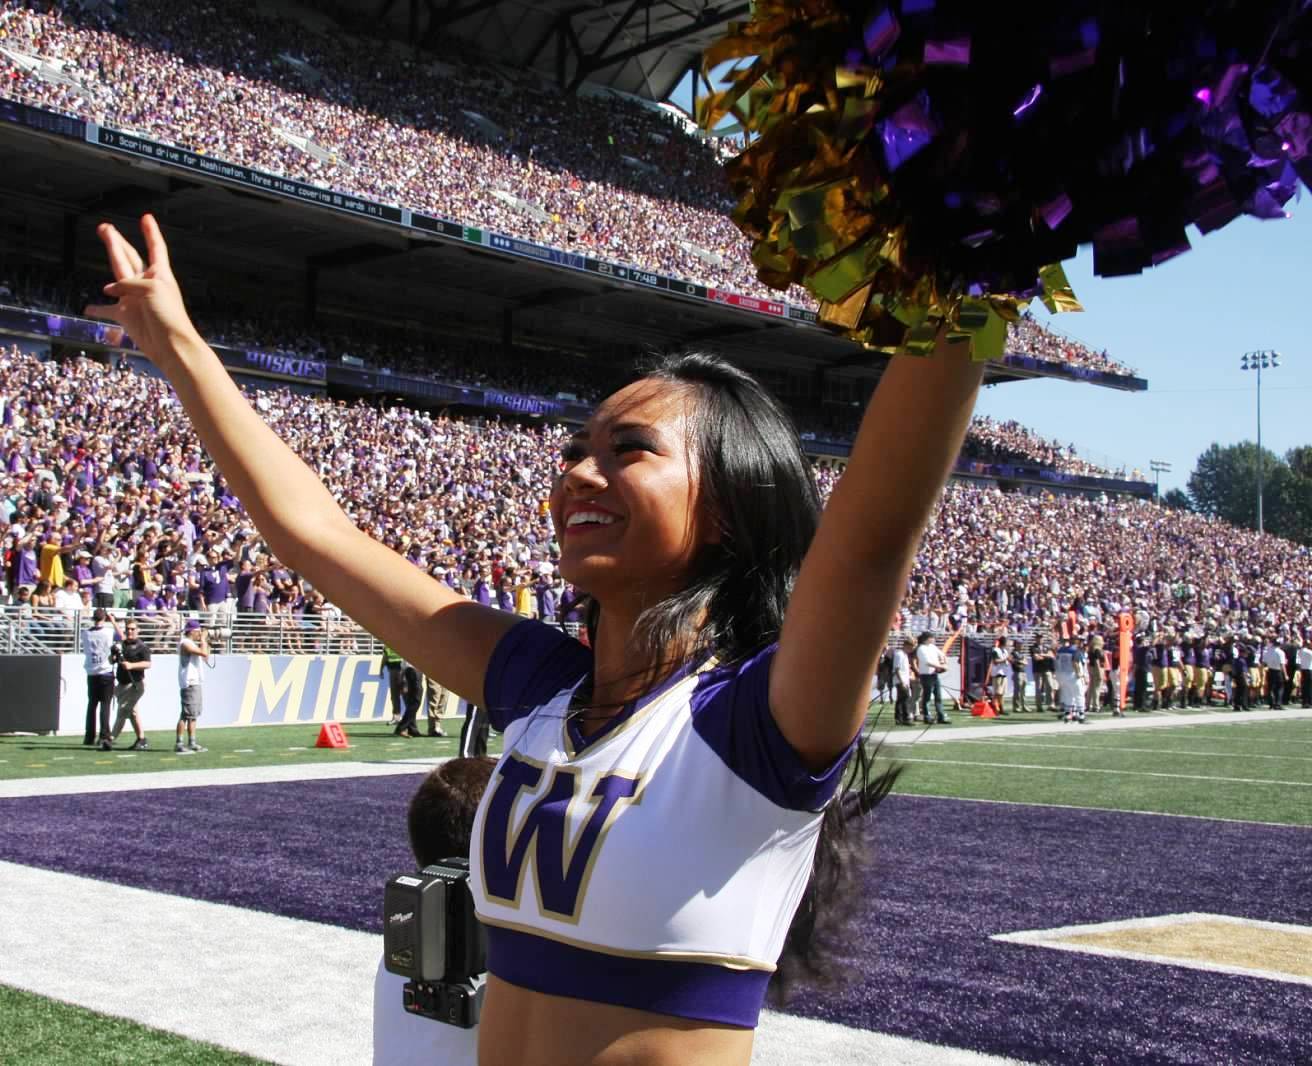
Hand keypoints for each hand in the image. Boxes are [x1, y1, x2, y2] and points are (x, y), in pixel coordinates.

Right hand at [85, 215, 201, 365]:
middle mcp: (146, 283)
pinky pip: (108, 310)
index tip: (146, 217)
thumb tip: (109, 291)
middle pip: (129, 256)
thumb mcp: (152, 290)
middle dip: (118, 241)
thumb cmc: (169, 316)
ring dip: (111, 254)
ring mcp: (135, 298)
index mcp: (159, 274)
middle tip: (105, 227)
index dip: (151, 233)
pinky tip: (88, 309)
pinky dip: (98, 309)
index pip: (155, 248)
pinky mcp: (127, 316)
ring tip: (104, 239)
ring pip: (118, 272)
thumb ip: (128, 284)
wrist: (171, 346)